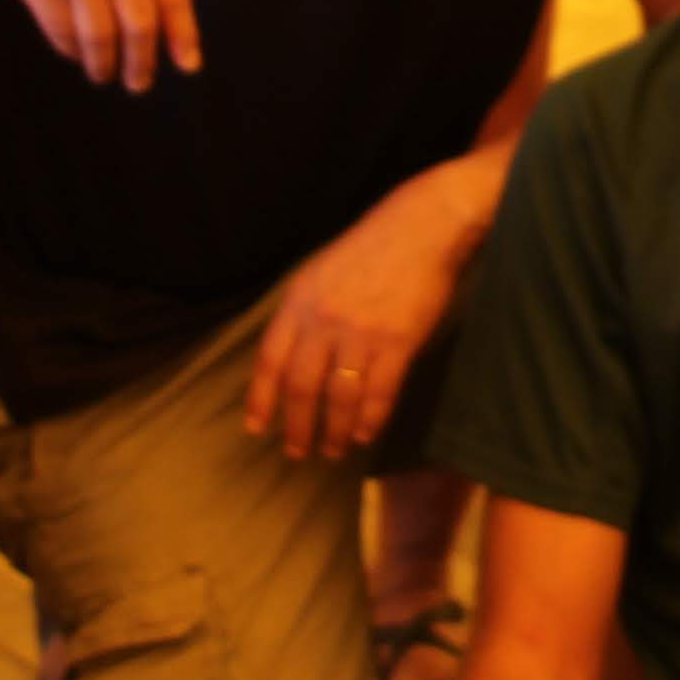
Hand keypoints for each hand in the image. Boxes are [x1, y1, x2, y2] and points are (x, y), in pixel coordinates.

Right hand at [0, 0, 202, 92]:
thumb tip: (161, 18)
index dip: (183, 35)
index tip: (187, 64)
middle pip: (140, 26)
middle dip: (142, 63)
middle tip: (139, 82)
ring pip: (100, 38)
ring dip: (104, 64)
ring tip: (103, 73)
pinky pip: (62, 32)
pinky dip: (70, 49)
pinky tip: (74, 51)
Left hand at [244, 174, 474, 458]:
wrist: (422, 227)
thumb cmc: (370, 248)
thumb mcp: (319, 272)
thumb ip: (302, 312)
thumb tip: (289, 357)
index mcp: (299, 301)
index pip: (270, 361)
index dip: (261, 399)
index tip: (257, 428)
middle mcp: (323, 320)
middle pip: (301, 388)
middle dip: (297, 427)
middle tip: (297, 452)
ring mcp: (360, 333)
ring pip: (340, 398)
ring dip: (334, 431)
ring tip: (333, 450)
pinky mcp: (397, 342)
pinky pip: (379, 393)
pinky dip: (370, 420)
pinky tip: (365, 434)